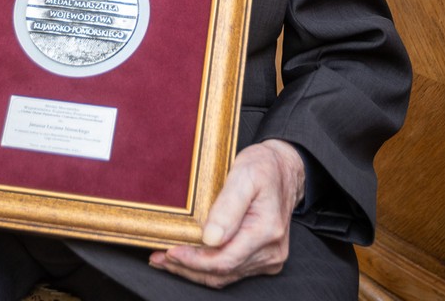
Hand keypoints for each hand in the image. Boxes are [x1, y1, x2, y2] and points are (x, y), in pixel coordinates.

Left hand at [149, 139, 304, 287]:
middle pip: (221, 273)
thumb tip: (210, 239)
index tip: (169, 251)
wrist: (285, 170)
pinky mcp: (263, 259)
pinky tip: (188, 258)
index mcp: (266, 231)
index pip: (223, 260)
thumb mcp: (244, 174)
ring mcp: (268, 258)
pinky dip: (207, 268)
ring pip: (224, 276)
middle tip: (158, 257)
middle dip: (187, 267)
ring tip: (166, 259)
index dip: (193, 260)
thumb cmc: (264, 168)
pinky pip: (231, 271)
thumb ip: (228, 205)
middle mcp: (270, 251)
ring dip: (193, 270)